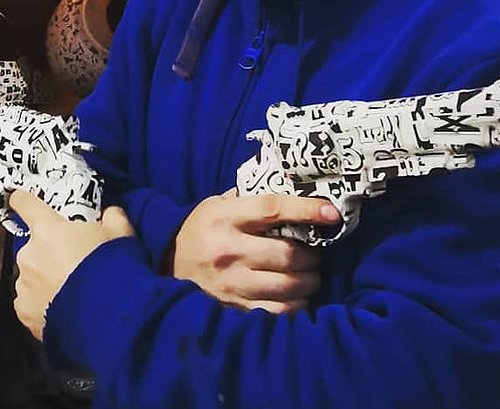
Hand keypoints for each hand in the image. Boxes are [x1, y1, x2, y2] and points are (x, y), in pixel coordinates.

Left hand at [10, 190, 133, 339]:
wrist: (107, 314)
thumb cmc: (111, 265)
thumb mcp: (121, 233)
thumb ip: (112, 216)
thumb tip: (109, 212)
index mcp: (48, 229)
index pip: (25, 204)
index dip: (23, 199)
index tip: (21, 198)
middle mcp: (29, 254)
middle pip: (34, 245)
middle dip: (49, 250)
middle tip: (73, 261)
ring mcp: (24, 284)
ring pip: (31, 274)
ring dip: (45, 277)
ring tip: (70, 289)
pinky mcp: (23, 312)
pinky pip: (30, 301)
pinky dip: (42, 302)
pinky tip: (62, 306)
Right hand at [169, 190, 340, 313]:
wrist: (167, 262)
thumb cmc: (202, 227)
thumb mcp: (218, 204)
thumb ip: (251, 198)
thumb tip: (293, 188)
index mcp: (225, 217)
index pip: (272, 208)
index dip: (306, 209)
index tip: (331, 212)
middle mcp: (228, 250)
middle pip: (287, 253)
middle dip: (313, 255)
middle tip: (319, 253)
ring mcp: (231, 283)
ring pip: (287, 285)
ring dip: (309, 280)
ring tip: (312, 274)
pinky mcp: (233, 308)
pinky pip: (277, 311)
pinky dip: (296, 304)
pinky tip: (298, 296)